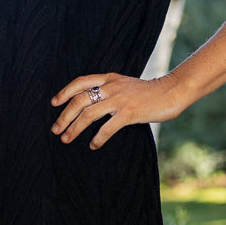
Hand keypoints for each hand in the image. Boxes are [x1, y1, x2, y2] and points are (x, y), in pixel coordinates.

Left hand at [50, 72, 181, 148]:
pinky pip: (107, 128)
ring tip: (66, 139)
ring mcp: (120, 100)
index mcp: (109, 78)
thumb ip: (109, 89)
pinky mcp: (129, 113)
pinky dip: (97, 138)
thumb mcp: (125, 84)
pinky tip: (93, 145)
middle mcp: (111, 87)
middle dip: (64, 116)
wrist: (171, 91)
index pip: (80, 82)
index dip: (64, 92)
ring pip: (89, 114)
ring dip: (74, 128)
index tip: (54, 103)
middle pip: (79, 100)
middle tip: (56, 129)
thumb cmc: (148, 92)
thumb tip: (91, 103)